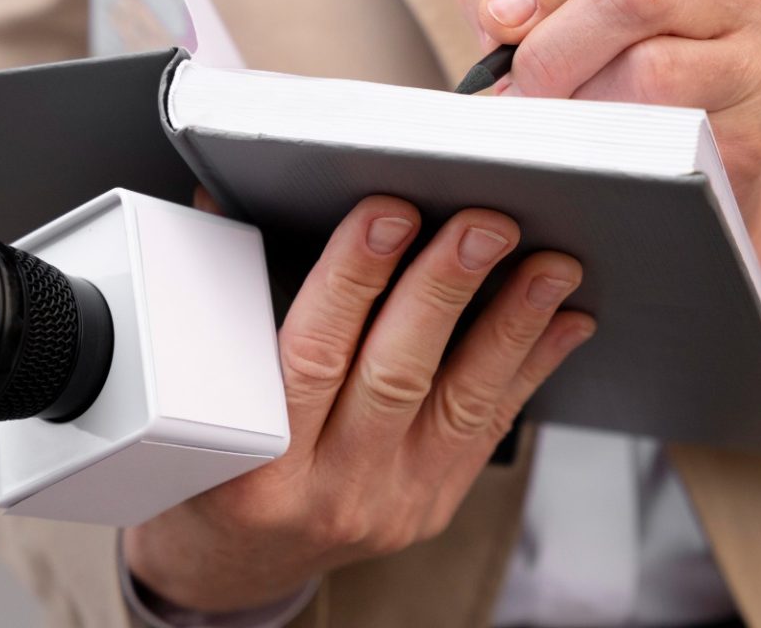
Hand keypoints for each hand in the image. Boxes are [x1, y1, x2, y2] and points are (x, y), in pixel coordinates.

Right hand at [124, 196, 593, 612]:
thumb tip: (225, 196)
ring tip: (548, 267)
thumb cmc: (214, 473)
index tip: (388, 215)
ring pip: (462, 402)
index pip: (312, 353)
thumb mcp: (198, 401)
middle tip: (483, 228)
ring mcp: (391, 501)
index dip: (353, 278)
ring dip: (511, 325)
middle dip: (446, 288)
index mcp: (258, 460)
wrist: (240, 563)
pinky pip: (489, 428)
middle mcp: (330, 487)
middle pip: (397, 373)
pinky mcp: (434, 503)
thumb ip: (224, 293)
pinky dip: (529, 368)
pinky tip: (562, 321)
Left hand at [455, 0, 760, 289]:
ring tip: (554, 117)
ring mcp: (760, 66)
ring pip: (651, 70)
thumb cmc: (608, 65)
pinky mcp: (747, 138)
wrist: (673, 156)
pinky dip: (607, 145)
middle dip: (554, 46)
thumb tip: (503, 12)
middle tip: (519, 86)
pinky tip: (589, 149)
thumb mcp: (558, 4)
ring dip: (579, 101)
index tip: (504, 21)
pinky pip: (661, 137)